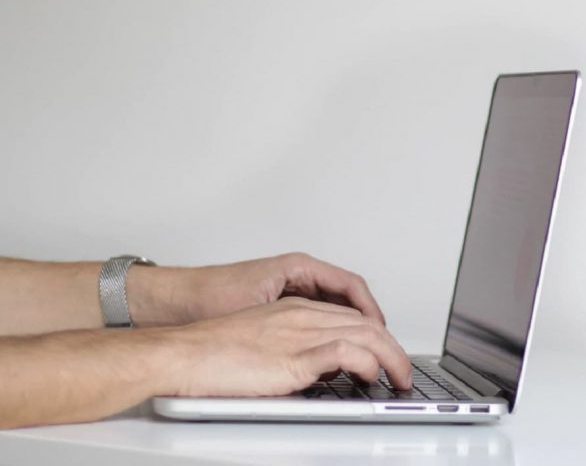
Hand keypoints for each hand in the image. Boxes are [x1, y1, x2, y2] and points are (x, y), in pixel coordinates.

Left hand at [129, 252, 385, 326]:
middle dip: (366, 320)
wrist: (170, 302)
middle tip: (379, 345)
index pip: (350, 285)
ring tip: (361, 349)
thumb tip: (332, 336)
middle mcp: (297, 274)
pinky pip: (316, 316)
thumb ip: (297, 320)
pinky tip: (331, 351)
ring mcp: (289, 289)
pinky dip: (329, 332)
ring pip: (333, 307)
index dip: (370, 310)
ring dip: (349, 327)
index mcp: (298, 267)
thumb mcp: (260, 308)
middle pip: (347, 296)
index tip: (381, 330)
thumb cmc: (206, 297)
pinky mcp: (279, 304)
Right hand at [163, 296, 412, 396]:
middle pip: (366, 323)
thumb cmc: (210, 353)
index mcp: (294, 309)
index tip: (387, 354)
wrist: (182, 354)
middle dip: (394, 347)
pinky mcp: (293, 356)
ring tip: (399, 378)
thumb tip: (318, 373)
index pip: (351, 316)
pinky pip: (346, 353)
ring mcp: (300, 333)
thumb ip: (293, 352)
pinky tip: (372, 376)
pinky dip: (368, 363)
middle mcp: (302, 316)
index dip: (376, 336)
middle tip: (403, 371)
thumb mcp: (261, 345)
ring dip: (391, 358)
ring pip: (366, 334)